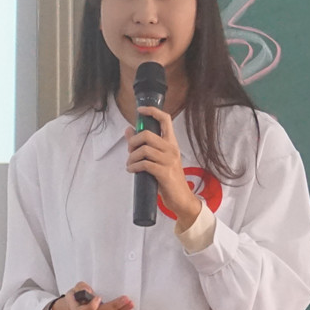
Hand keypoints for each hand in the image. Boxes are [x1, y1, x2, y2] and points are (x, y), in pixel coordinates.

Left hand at [129, 105, 200, 229]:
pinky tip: (132, 170)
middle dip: (133, 142)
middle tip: (130, 152)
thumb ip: (144, 145)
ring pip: (144, 150)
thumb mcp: (157, 159)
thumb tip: (128, 129)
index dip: (152, 111)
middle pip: (147, 134)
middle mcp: (172, 149)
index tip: (140, 111)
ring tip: (130, 164)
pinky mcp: (164, 173)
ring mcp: (169, 161)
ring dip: (131, 157)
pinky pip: (144, 164)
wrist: (181, 198)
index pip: (165, 119)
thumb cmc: (168, 178)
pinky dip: (134, 166)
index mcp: (171, 143)